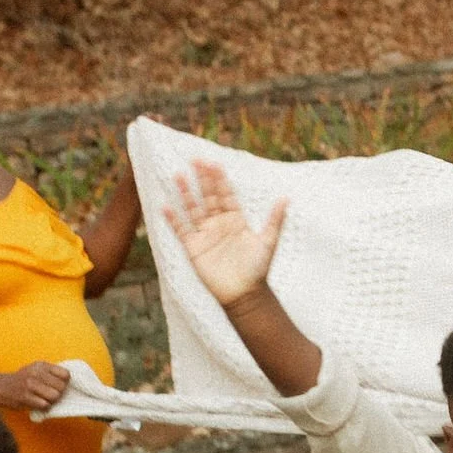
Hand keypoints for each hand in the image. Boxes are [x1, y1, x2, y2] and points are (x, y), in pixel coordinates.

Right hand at [0, 361, 69, 413]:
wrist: (0, 387)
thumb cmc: (21, 380)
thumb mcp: (34, 369)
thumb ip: (50, 373)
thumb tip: (69, 381)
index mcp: (41, 365)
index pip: (65, 374)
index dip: (65, 382)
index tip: (59, 386)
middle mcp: (36, 373)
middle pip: (61, 387)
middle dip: (59, 393)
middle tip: (51, 395)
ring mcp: (30, 385)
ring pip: (54, 396)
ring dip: (52, 401)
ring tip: (45, 400)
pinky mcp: (25, 397)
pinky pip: (45, 405)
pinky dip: (44, 407)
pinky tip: (38, 404)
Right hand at [164, 161, 286, 309]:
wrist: (244, 293)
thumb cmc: (257, 268)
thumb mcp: (268, 242)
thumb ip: (275, 220)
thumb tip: (286, 198)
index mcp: (236, 219)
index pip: (226, 194)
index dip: (220, 179)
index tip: (214, 163)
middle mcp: (219, 223)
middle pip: (209, 197)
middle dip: (202, 179)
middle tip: (195, 160)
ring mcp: (205, 234)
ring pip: (193, 209)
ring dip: (186, 194)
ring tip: (178, 176)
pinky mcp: (194, 248)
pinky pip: (181, 231)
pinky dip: (174, 220)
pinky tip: (166, 207)